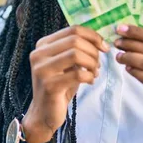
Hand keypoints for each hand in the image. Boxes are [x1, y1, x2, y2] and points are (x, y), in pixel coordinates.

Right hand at [25, 26, 108, 142]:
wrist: (44, 113)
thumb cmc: (59, 85)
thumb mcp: (67, 63)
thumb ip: (77, 49)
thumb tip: (100, 41)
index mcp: (43, 45)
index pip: (73, 29)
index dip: (93, 36)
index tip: (104, 47)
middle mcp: (38, 54)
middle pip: (75, 40)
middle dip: (93, 51)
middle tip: (98, 64)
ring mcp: (42, 70)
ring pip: (76, 54)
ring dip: (92, 63)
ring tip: (95, 72)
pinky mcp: (49, 85)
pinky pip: (78, 74)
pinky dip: (90, 76)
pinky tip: (90, 81)